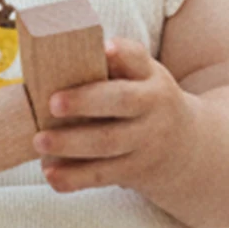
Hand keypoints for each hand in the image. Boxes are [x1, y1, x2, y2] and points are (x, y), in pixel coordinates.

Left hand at [33, 37, 193, 197]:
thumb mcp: (143, 79)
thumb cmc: (146, 102)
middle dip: (86, 102)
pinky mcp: (136, 171)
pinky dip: (75, 177)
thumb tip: (57, 57)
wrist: (189, 149)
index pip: (138, 59)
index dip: (122, 54)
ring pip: (108, 143)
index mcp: (151, 78)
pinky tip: (51, 174)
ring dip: (71, 143)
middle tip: (52, 104)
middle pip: (121, 101)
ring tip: (40, 141)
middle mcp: (153, 107)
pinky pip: (103, 175)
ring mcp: (147, 142)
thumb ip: (113, 67)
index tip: (105, 50)